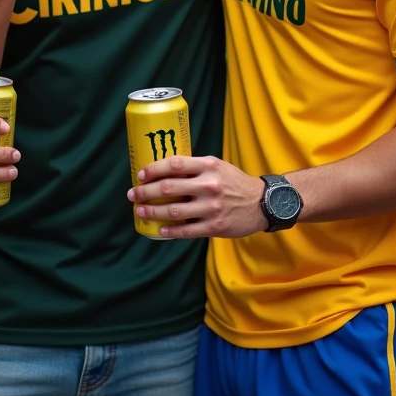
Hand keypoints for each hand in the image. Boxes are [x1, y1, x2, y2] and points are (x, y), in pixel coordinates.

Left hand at [127, 155, 266, 238]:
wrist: (262, 203)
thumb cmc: (234, 182)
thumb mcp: (217, 166)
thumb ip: (194, 167)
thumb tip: (163, 170)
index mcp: (208, 166)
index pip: (174, 164)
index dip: (153, 169)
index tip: (140, 174)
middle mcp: (209, 185)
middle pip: (169, 188)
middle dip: (146, 192)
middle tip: (133, 194)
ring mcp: (211, 207)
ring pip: (174, 211)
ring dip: (153, 212)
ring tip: (140, 211)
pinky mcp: (215, 227)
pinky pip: (187, 231)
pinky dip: (170, 231)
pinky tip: (159, 230)